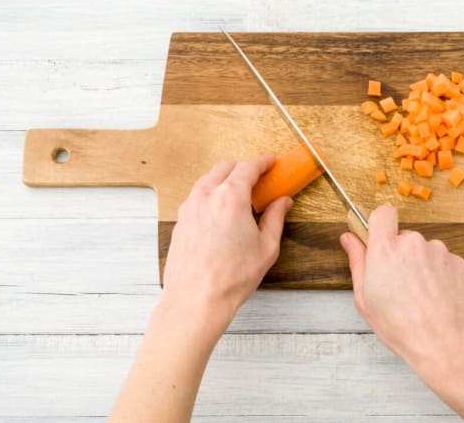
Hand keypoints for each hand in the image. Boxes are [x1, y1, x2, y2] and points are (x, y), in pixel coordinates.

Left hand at [160, 155, 292, 341]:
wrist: (196, 300)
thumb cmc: (230, 278)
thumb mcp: (266, 247)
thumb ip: (275, 218)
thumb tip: (282, 202)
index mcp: (231, 197)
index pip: (248, 167)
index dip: (263, 162)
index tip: (271, 163)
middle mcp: (206, 196)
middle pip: (226, 168)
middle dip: (243, 169)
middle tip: (259, 180)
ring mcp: (189, 207)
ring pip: (208, 180)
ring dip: (225, 180)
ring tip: (240, 197)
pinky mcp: (180, 220)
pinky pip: (197, 196)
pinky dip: (211, 195)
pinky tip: (222, 212)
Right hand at [340, 205, 463, 421]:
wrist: (447, 343)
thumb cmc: (402, 326)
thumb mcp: (365, 299)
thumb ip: (357, 262)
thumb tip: (349, 239)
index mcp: (385, 249)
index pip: (382, 213)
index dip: (379, 224)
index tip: (377, 239)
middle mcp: (413, 243)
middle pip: (403, 237)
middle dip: (399, 254)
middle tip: (398, 285)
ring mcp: (439, 251)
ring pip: (424, 250)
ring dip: (420, 266)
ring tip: (420, 297)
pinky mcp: (458, 262)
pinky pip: (442, 262)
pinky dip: (439, 275)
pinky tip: (436, 298)